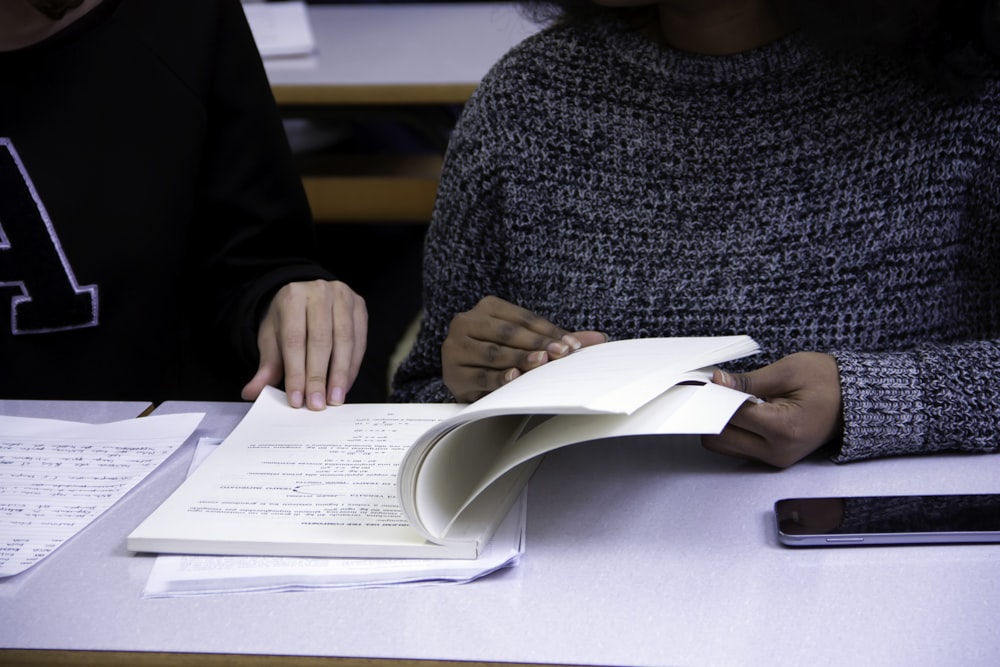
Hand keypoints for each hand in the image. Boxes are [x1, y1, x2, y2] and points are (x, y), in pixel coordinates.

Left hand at [241, 279, 366, 409]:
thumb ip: (266, 366)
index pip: (294, 339)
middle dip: (318, 376)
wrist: (307, 299)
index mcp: (292, 296)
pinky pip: (359, 341)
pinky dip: (352, 367)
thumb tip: (251, 392)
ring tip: (334, 400)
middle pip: (321, 340)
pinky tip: (344, 385)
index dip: (296, 372)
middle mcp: (320, 292)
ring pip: (344, 341)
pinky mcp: (360, 307)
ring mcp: (343, 297)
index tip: (297, 399)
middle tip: (316, 404)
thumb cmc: (289, 321)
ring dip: (339, 374)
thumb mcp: (272, 339)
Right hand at [442, 295, 605, 401]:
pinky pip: (480, 375)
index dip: (548, 331)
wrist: (464, 374)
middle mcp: (466, 322)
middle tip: (562, 353)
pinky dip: (499, 377)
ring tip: (542, 363)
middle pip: (508, 332)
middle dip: (538, 344)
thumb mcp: (526, 342)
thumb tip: (599, 339)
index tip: (573, 345)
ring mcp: (456, 347)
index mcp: (486, 307)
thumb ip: (557, 339)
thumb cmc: (500, 355)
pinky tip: (514, 377)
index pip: (522, 318)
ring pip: (494, 353)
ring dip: (520, 359)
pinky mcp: (453, 373)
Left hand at [702, 352, 842, 467]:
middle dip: (712, 412)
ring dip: (720, 423)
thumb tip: (718, 382)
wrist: (854, 399)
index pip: (730, 415)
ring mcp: (775, 458)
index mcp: (783, 428)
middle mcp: (777, 451)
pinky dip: (732, 429)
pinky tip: (740, 410)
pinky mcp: (772, 458)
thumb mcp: (788, 371)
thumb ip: (748, 380)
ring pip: (724, 446)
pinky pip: (737, 447)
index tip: (707, 381)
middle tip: (715, 390)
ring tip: (731, 399)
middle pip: (719, 438)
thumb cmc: (828, 381)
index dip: (714, 396)